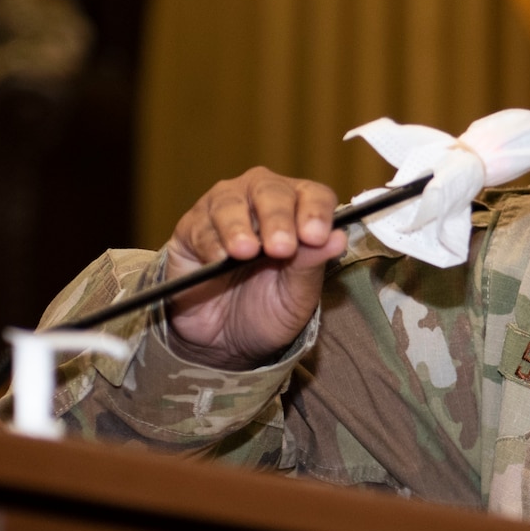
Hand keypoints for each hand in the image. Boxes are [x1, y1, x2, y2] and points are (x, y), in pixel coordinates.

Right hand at [165, 169, 346, 369]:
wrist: (224, 339)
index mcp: (297, 210)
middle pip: (271, 191)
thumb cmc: (267, 308)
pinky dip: (210, 243)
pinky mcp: (191, 228)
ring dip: (239, 227)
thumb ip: (312, 264)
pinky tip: (218, 259)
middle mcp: (260, 199)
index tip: (316, 237)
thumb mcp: (297, 295)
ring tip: (245, 252)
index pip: (313, 195)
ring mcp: (223, 209)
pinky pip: (199, 226)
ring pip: (230, 202)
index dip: (316, 212)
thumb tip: (338, 238)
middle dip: (278, 219)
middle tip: (282, 248)